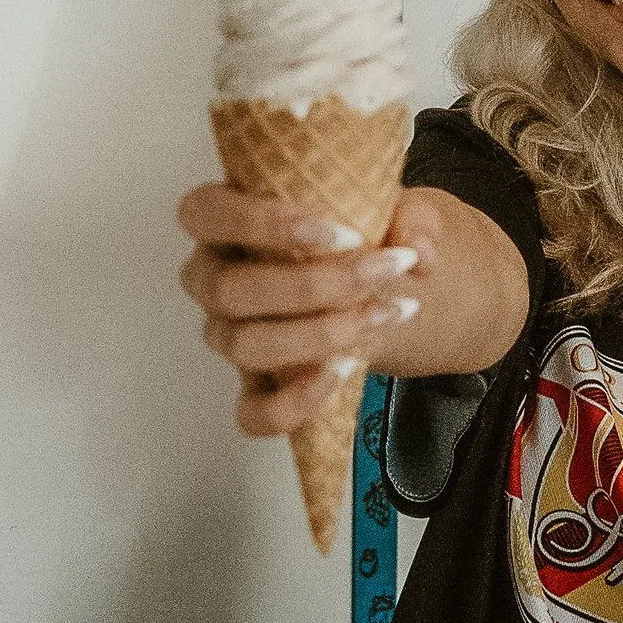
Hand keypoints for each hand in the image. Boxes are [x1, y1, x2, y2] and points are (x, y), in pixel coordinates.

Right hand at [177, 181, 435, 437]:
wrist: (382, 284)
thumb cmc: (364, 234)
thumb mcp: (395, 210)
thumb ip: (413, 220)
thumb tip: (419, 253)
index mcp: (223, 221)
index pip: (203, 213)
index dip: (261, 222)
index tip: (341, 232)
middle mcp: (212, 280)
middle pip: (230, 290)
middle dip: (313, 284)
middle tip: (384, 271)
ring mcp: (228, 336)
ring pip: (246, 346)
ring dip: (320, 333)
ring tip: (385, 315)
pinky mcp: (253, 388)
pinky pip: (254, 412)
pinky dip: (299, 401)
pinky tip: (349, 369)